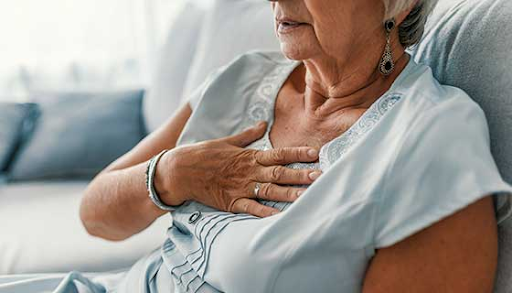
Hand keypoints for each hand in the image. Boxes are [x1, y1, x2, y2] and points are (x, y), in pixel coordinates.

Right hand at [155, 121, 321, 216]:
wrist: (180, 171)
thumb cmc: (204, 154)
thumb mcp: (227, 141)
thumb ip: (247, 135)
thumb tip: (262, 124)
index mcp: (249, 156)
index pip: (279, 154)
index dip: (298, 153)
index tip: (316, 153)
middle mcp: (249, 172)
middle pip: (280, 174)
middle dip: (301, 175)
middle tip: (321, 176)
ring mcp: (241, 188)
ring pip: (270, 192)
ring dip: (290, 194)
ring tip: (309, 197)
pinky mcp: (232, 202)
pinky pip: (252, 209)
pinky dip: (267, 214)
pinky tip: (281, 217)